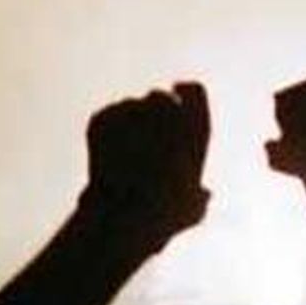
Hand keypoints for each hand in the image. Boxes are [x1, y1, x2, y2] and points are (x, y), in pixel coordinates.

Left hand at [81, 79, 209, 246]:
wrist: (123, 214)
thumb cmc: (163, 214)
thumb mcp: (191, 209)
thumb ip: (199, 197)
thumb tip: (203, 195)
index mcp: (193, 122)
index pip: (194, 90)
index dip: (185, 97)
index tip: (177, 106)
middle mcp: (164, 108)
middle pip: (158, 98)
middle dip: (151, 116)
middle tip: (143, 143)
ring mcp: (131, 109)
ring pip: (129, 109)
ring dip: (127, 126)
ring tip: (122, 161)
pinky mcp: (103, 117)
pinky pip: (105, 119)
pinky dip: (104, 135)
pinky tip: (104, 160)